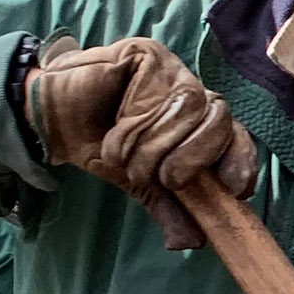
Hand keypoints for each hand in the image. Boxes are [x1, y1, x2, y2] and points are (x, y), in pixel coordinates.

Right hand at [26, 32, 258, 250]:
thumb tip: (193, 241)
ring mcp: (171, 69)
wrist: (52, 121)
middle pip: (219, 120)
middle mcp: (192, 92)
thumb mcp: (138, 182)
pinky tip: (112, 123)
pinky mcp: (145, 52)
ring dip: (153, 143)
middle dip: (190, 158)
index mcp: (199, 123)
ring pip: (188, 106)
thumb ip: (167, 207)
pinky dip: (132, 117)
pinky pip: (154, 87)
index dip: (241, 161)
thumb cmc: (99, 144)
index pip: (237, 137)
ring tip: (122, 155)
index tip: (233, 188)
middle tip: (161, 178)